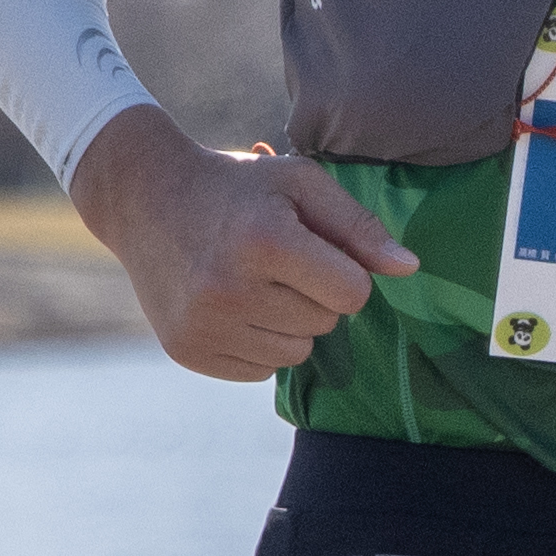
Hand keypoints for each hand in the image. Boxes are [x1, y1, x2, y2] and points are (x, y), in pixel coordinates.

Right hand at [72, 106, 415, 379]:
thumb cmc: (238, 188)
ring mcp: (203, 325)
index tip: (314, 249)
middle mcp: (229, 288)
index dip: (345, 272)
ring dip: (288, 323)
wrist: (145, 197)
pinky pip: (259, 371)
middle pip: (326, 325)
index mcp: (265, 241)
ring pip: (295, 355)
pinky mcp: (187, 350)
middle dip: (313, 295)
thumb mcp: (301, 184)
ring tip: (252, 281)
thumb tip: (410, 269)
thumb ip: (359, 226)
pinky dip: (257, 343)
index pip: (353, 293)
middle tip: (273, 259)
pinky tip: (231, 304)